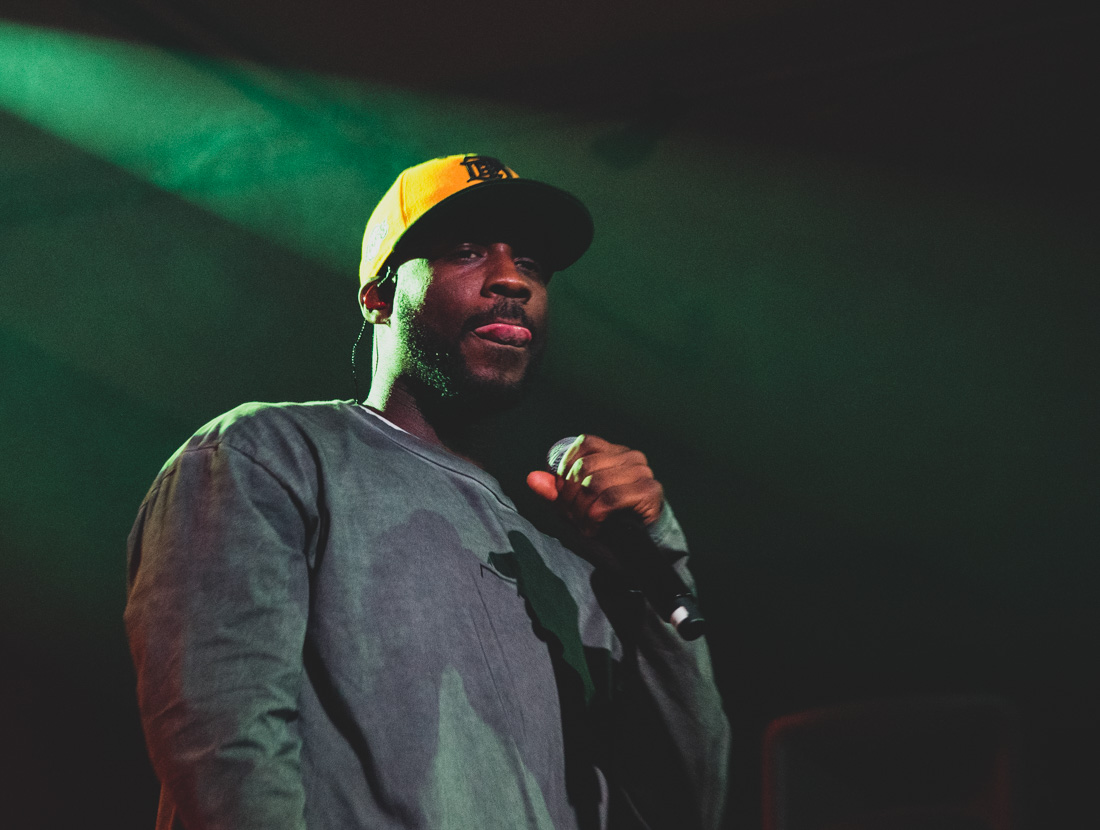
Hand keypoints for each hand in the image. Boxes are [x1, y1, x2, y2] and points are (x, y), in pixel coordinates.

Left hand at [526, 434, 663, 536]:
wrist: (643, 547)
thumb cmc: (609, 521)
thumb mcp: (576, 505)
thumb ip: (556, 491)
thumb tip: (532, 479)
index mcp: (615, 452)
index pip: (583, 444)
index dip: (565, 469)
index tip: (562, 495)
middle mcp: (631, 457)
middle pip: (584, 467)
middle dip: (570, 497)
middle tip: (571, 518)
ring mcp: (642, 473)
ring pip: (594, 484)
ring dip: (581, 510)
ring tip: (583, 525)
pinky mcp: (648, 492)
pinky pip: (609, 499)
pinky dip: (594, 517)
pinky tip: (594, 529)